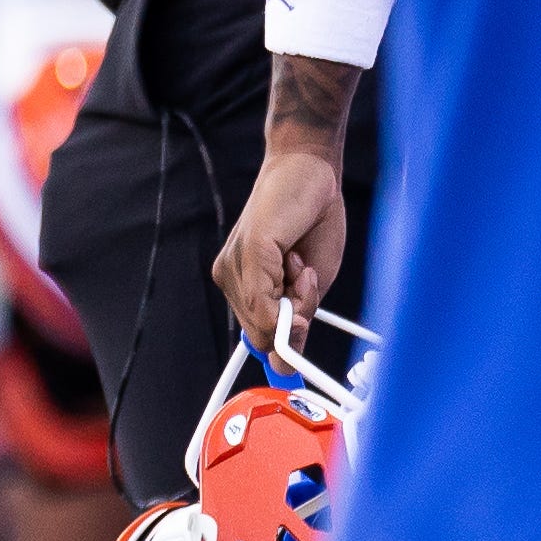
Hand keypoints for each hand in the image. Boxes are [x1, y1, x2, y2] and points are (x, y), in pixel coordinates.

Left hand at [213, 143, 348, 355]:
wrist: (310, 174)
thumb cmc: (311, 225)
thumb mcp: (308, 286)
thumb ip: (293, 322)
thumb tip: (283, 366)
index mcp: (242, 285)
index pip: (257, 339)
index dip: (285, 343)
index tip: (302, 331)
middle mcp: (229, 277)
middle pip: (263, 336)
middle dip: (295, 320)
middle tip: (305, 281)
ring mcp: (234, 266)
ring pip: (269, 323)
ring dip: (301, 301)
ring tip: (301, 263)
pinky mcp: (247, 254)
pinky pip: (269, 303)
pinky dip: (297, 292)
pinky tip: (298, 261)